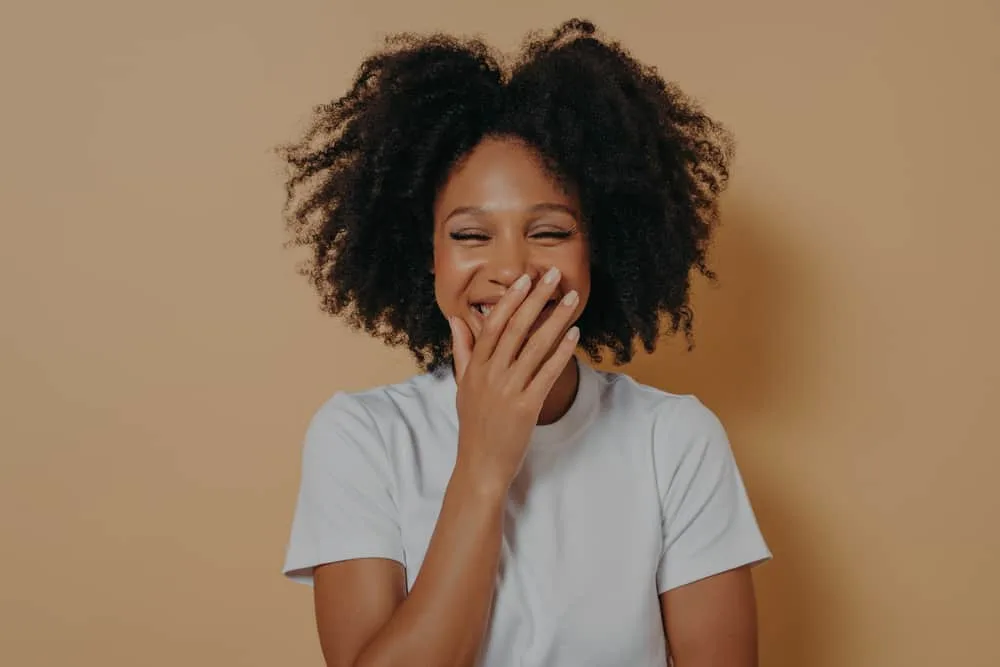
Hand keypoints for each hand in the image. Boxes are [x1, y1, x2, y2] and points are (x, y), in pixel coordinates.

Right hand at [447, 267, 580, 490]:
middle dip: (536, 300)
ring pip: (535, 347)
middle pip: (515, 329)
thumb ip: (462, 351)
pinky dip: (561, 352)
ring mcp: (508, 391)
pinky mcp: (526, 407)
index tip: (524, 280)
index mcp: (474, 368)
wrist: (480, 465)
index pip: (492, 326)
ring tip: (571, 299)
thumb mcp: (462, 385)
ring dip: (555, 319)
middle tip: (553, 277)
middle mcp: (490, 375)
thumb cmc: (474, 425)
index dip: (510, 301)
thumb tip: (455, 319)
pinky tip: (573, 335)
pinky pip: (547, 373)